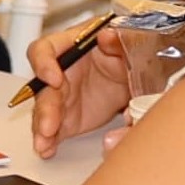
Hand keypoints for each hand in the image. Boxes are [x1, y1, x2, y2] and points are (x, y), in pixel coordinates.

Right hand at [22, 19, 137, 157]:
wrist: (142, 80)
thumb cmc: (131, 55)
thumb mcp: (130, 46)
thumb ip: (119, 41)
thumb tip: (107, 36)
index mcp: (73, 46)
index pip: (45, 49)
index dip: (44, 63)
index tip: (53, 79)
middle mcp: (62, 71)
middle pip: (42, 87)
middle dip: (44, 108)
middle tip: (49, 125)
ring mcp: (62, 97)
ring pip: (44, 111)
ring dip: (43, 128)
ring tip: (45, 143)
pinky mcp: (67, 119)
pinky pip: (53, 130)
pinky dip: (49, 141)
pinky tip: (48, 149)